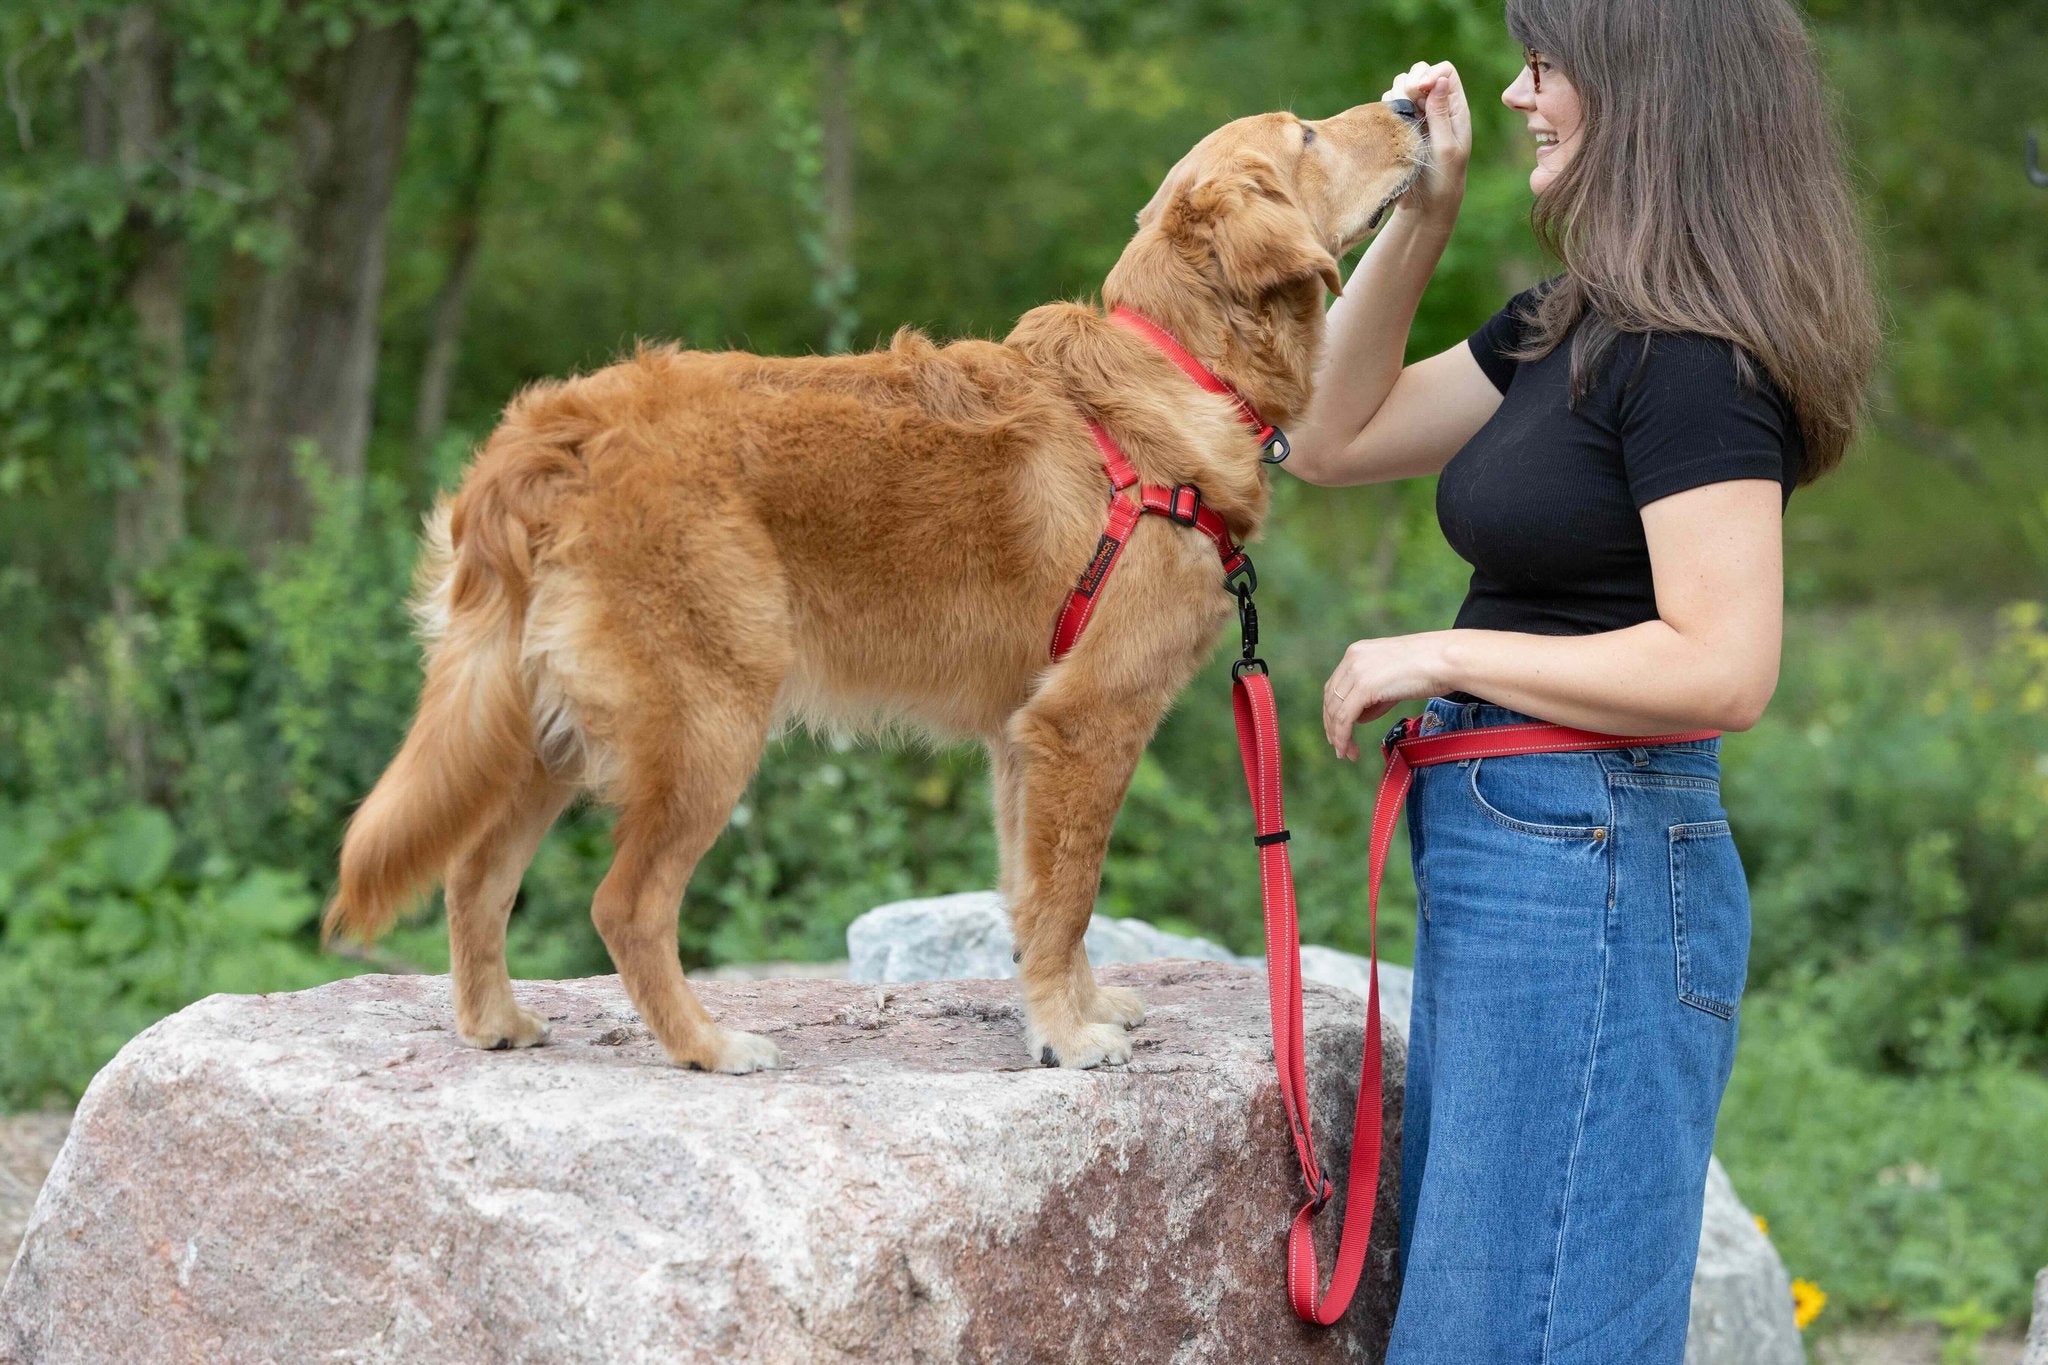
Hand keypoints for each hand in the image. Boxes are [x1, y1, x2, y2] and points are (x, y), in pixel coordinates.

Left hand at [1323, 634, 1445, 760]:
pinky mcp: (1365, 687)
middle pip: (1331, 699)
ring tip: (1347, 753)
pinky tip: (1347, 750)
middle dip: (1332, 726)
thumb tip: (1358, 717)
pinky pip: (1345, 718)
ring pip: (1335, 711)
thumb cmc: (1431, 667)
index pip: (1335, 686)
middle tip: (1340, 747)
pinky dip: (1343, 737)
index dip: (1333, 712)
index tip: (1338, 731)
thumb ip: (1373, 695)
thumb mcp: (1393, 678)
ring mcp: (1357, 672)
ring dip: (1338, 736)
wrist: (1447, 659)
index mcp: (1357, 652)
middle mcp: (1352, 659)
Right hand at [1380, 60, 1471, 223]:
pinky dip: (1387, 107)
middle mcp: (1436, 107)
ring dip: (1397, 94)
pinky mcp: (1400, 125)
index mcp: (1455, 109)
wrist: (1425, 204)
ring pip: (1402, 86)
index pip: (1445, 72)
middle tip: (1408, 101)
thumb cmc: (1443, 179)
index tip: (1419, 90)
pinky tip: (1391, 125)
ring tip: (1401, 118)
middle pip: (1422, 72)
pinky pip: (1390, 104)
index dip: (1430, 74)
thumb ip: (1442, 114)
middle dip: (1410, 81)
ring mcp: (1417, 115)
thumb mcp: (1446, 147)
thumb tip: (1439, 79)